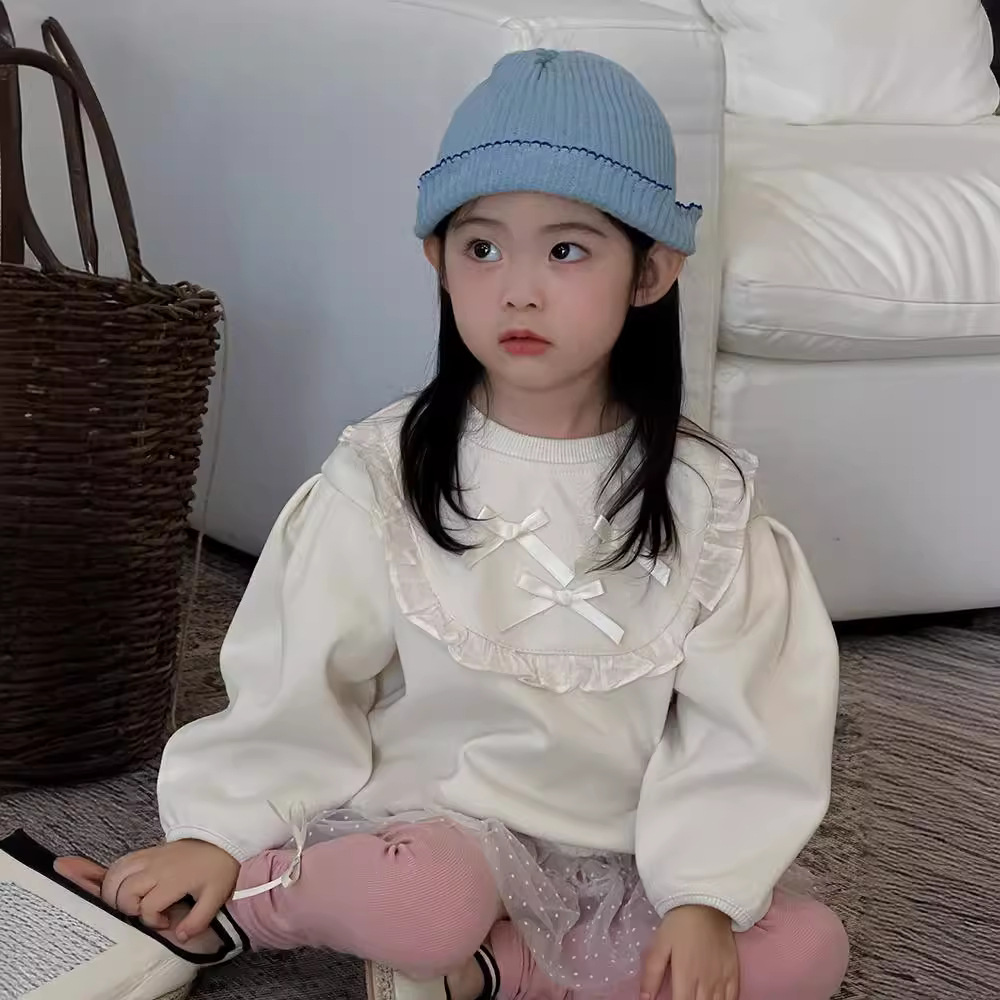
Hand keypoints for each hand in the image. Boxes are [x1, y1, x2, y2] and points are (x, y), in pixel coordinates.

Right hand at [78, 840, 238, 939]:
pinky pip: (121, 863)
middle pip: (124, 891)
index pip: (147, 907)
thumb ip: (198, 920)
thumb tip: (180, 937)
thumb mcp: (215, 897)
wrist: (221, 839)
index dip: (152, 920)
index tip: (165, 921)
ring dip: (115, 893)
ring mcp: (149, 857)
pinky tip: (123, 888)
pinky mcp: (147, 851)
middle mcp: (155, 868)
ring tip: (128, 903)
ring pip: (116, 875)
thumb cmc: (218, 868)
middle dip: (127, 909)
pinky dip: (115, 877)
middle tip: (143, 913)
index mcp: (173, 880)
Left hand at [639, 905, 738, 999]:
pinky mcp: (733, 975)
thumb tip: (644, 999)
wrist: (707, 904)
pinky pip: (732, 999)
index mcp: (685, 977)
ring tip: (697, 997)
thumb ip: (651, 974)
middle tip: (684, 996)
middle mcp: (705, 983)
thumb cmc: (679, 925)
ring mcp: (722, 980)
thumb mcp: (659, 945)